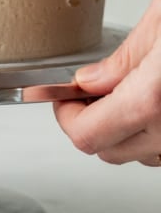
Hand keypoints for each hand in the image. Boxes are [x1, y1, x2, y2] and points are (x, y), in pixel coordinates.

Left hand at [54, 0, 160, 166]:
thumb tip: (88, 81)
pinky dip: (151, 133)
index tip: (61, 95)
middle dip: (89, 122)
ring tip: (124, 93)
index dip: (64, 115)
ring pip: (138, 154)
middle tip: (86, 91)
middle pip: (106, 151)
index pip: (85, 134)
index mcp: (151, 99)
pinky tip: (152, 102)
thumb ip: (123, 58)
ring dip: (122, 131)